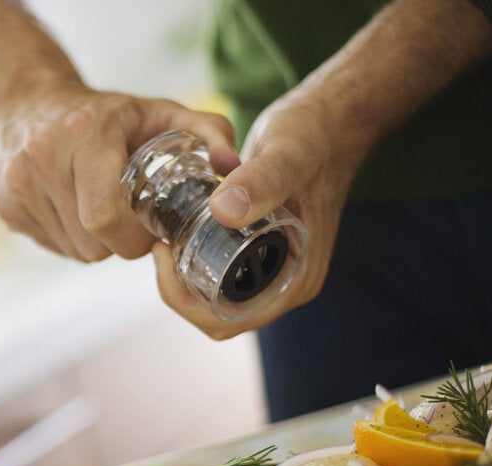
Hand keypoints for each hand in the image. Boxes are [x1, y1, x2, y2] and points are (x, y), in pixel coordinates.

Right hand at [0, 86, 239, 261]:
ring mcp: (16, 185)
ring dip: (95, 243)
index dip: (131, 237)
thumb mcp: (159, 111)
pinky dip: (70, 239)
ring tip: (102, 210)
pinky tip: (74, 211)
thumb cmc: (105, 114)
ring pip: (72, 250)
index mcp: (84, 135)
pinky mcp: (3, 206)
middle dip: (119, 243)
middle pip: (91, 242)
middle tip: (130, 222)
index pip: (104, 216)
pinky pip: (50, 246)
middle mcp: (41, 159)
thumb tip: (232, 167)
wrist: (26, 101)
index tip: (147, 231)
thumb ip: (207, 131)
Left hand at [151, 88, 366, 338]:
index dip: (187, 301)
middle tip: (160, 246)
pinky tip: (179, 233)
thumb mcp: (288, 154)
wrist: (331, 119)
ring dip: (185, 277)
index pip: (229, 320)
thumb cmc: (316, 135)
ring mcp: (276, 269)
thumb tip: (223, 212)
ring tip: (165, 239)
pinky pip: (222, 274)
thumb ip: (262, 181)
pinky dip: (196, 262)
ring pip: (216, 297)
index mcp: (296, 280)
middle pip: (217, 315)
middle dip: (180, 290)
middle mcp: (287, 283)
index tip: (165, 254)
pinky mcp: (264, 251)